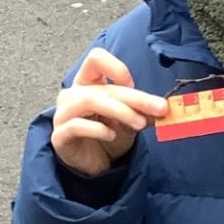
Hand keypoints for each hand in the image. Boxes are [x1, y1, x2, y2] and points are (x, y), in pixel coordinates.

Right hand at [51, 46, 168, 177]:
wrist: (94, 166)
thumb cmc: (108, 137)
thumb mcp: (130, 121)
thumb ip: (143, 112)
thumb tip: (163, 108)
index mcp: (88, 83)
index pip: (96, 58)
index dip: (116, 67)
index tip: (134, 85)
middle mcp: (73, 94)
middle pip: (103, 87)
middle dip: (135, 98)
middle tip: (159, 109)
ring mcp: (63, 114)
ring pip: (89, 101)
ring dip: (119, 111)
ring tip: (139, 124)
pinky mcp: (60, 135)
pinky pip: (77, 125)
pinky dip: (98, 129)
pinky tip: (111, 135)